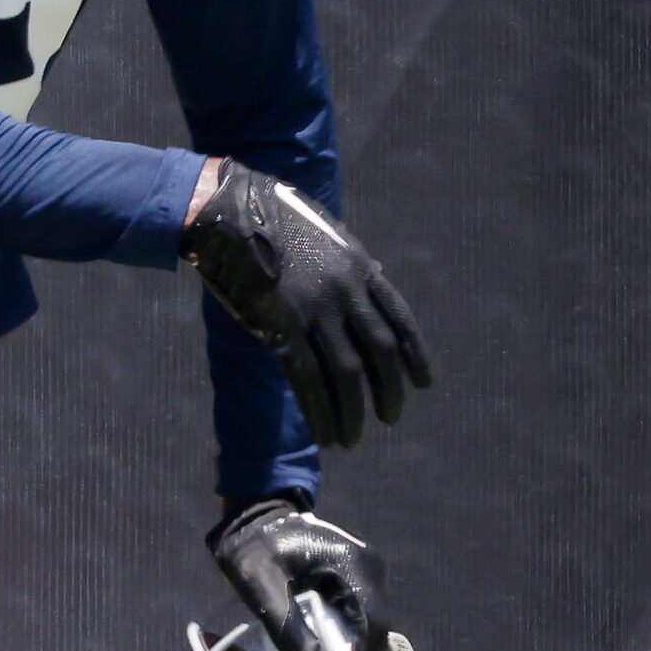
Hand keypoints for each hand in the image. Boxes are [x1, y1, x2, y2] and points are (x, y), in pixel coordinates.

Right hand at [181, 160, 431, 448]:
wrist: (226, 212)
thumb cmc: (270, 220)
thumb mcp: (323, 236)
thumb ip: (347, 266)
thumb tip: (371, 284)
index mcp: (359, 267)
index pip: (400, 320)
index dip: (416, 355)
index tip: (424, 384)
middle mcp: (345, 290)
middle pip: (380, 352)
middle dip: (390, 390)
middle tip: (390, 417)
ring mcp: (314, 309)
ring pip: (348, 373)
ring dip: (354, 411)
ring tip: (352, 438)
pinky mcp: (280, 326)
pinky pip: (308, 379)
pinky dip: (320, 411)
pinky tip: (325, 432)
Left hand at [208, 495, 387, 650]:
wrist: (255, 514)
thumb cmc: (254, 544)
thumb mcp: (258, 582)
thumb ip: (283, 623)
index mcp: (354, 565)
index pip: (374, 621)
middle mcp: (370, 568)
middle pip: (375, 624)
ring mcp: (366, 571)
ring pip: (368, 620)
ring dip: (349, 644)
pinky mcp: (356, 576)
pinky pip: (357, 611)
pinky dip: (343, 630)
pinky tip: (320, 640)